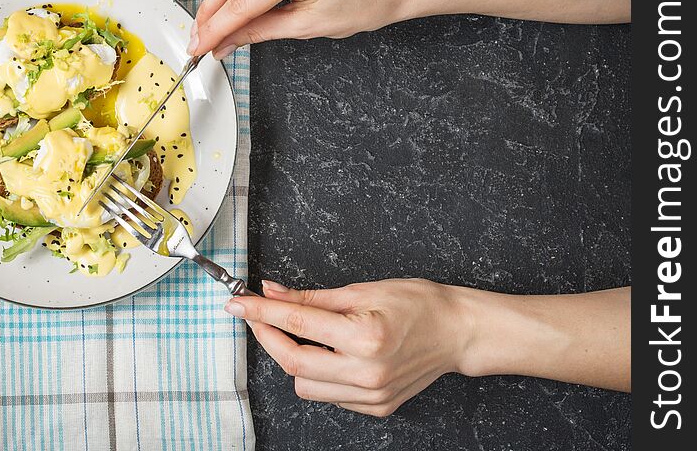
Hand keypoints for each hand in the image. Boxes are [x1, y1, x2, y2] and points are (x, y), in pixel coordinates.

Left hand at [224, 278, 470, 416]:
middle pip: (292, 361)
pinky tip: (329, 353)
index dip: (261, 312)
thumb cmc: (419, 305)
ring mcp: (371, 395)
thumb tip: (272, 292)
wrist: (458, 332)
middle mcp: (367, 372)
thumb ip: (311, 296)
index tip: (238, 304)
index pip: (296, 323)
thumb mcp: (362, 290)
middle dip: (267, 336)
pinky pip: (328, 394)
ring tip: (302, 333)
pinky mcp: (375, 407)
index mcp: (365, 337)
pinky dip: (318, 374)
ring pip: (305, 384)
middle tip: (258, 316)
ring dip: (292, 358)